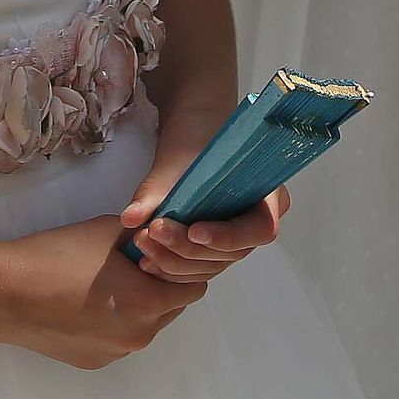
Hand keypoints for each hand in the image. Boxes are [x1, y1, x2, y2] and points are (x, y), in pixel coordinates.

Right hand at [0, 214, 204, 369]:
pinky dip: (114, 319)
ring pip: (144, 324)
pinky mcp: (95, 361)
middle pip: (170, 308)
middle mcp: (139, 336)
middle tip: (135, 259)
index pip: (192, 288)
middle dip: (161, 283)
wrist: (10, 293)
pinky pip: (118, 337)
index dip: (181, 265)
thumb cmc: (59, 256)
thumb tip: (157, 235)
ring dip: (138, 303)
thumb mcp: (108, 229)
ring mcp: (117, 353)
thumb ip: (142, 234)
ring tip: (106, 278)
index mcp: (148, 303)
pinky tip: (86, 299)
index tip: (163, 249)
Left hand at [119, 113, 286, 285]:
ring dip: (175, 262)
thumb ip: (154, 192)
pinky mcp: (216, 248)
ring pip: (211, 264)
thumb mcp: (178, 160)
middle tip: (152, 233)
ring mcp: (237, 239)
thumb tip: (130, 218)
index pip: (259, 229)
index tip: (193, 230)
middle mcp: (256, 224)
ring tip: (143, 245)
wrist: (193, 132)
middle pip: (230, 253)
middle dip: (187, 249)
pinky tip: (147, 260)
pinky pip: (200, 266)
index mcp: (268, 196)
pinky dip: (173, 267)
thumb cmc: (195, 139)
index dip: (227, 236)